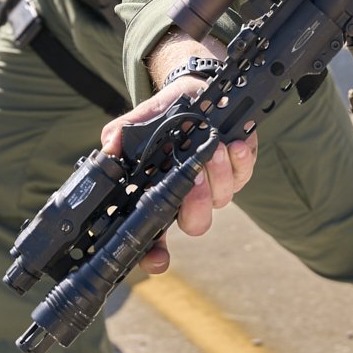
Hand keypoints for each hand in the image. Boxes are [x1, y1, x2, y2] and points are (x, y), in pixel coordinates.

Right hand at [101, 34, 253, 274]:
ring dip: (218, 173)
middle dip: (195, 204)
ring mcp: (215, 187)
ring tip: (212, 147)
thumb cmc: (164, 115)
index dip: (155, 255)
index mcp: (160, 196)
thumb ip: (122, 135)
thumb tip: (109, 149)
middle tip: (192, 178)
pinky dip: (239, 160)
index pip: (154, 238)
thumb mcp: (140, 122)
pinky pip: (243, 175)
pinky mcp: (240, 170)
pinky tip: (233, 144)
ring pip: (222, 198)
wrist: (195, 93)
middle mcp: (188, 198)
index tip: (156, 259)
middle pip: (196, 223)